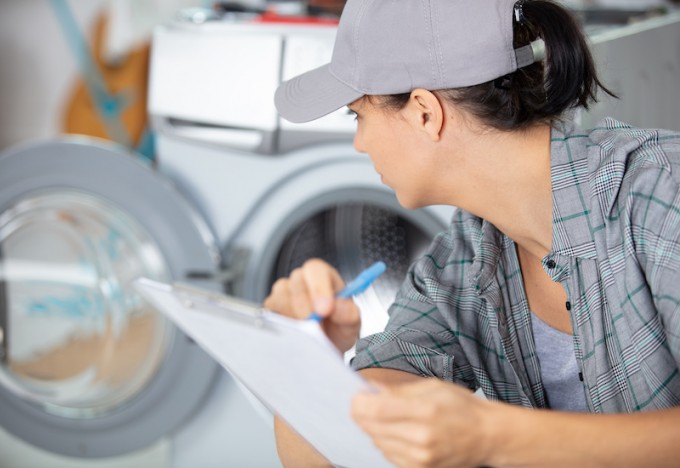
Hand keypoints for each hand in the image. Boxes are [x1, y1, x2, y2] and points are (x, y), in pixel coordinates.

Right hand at [263, 258, 360, 352]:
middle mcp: (301, 280)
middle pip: (296, 281)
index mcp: (324, 276)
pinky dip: (282, 324)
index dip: (319, 288)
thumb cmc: (337, 327)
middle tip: (315, 324)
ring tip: (307, 331)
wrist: (325, 345)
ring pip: (280, 296)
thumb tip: (339, 306)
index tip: (325, 309)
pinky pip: (270, 312)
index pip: (316, 270)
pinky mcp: (271, 308)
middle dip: (306, 306)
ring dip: (294, 316)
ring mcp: (284, 292)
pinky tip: (294, 332)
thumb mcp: (351, 322)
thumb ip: (349, 313)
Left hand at [352, 378, 494, 467]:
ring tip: (390, 417)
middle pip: (372, 427)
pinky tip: (398, 432)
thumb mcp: (433, 387)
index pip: (376, 410)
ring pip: (378, 443)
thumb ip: (399, 390)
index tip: (357, 395)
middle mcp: (420, 437)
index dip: (359, 402)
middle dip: (364, 413)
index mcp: (425, 411)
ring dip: (375, 428)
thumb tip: (370, 389)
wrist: (487, 436)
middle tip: (368, 402)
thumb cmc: (462, 407)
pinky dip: (387, 442)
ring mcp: (420, 458)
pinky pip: (389, 455)